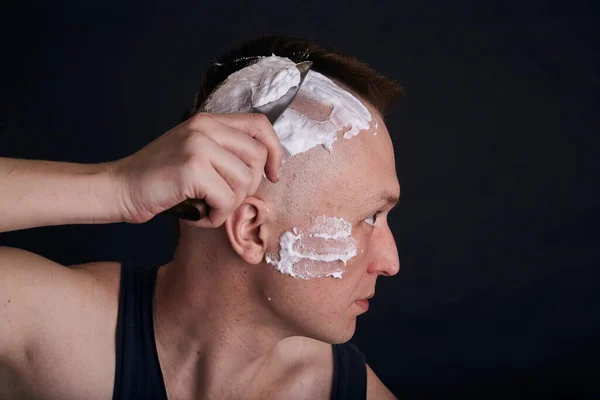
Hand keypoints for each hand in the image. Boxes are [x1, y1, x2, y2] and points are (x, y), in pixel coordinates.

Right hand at [110, 113, 282, 227]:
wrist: (119, 188)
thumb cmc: (159, 179)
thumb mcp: (193, 152)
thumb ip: (224, 151)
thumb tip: (265, 167)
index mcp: (208, 121)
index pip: (260, 125)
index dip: (275, 151)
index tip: (272, 175)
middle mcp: (205, 127)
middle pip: (258, 157)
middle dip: (248, 187)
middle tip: (224, 198)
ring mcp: (198, 146)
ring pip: (245, 181)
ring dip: (229, 205)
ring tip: (206, 206)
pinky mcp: (192, 169)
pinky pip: (227, 200)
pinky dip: (216, 216)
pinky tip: (197, 214)